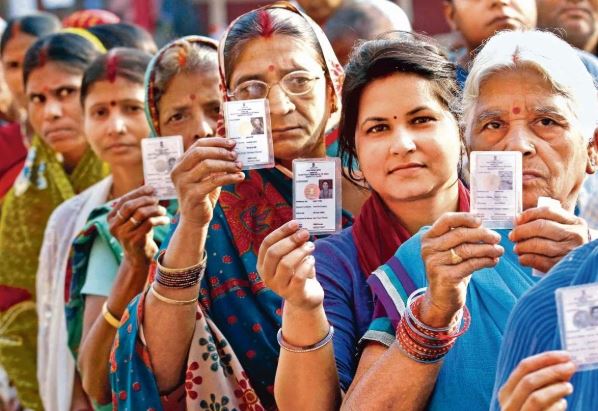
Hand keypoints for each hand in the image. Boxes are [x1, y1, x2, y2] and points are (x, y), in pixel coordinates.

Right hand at [108, 185, 169, 264]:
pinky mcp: (134, 241)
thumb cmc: (138, 235)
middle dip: (146, 199)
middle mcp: (114, 226)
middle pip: (130, 206)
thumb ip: (139, 207)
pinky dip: (159, 219)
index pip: (123, 200)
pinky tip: (165, 220)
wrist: (138, 259)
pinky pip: (149, 223)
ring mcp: (123, 234)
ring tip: (163, 210)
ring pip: (140, 213)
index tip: (151, 188)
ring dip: (154, 209)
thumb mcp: (135, 220)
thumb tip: (152, 190)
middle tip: (157, 199)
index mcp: (111, 218)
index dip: (138, 192)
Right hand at [171, 137, 243, 227]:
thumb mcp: (207, 175)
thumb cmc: (203, 194)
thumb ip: (213, 161)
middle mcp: (178, 171)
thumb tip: (230, 144)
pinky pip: (213, 181)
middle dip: (220, 151)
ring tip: (239, 166)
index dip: (216, 141)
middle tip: (235, 155)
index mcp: (180, 163)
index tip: (232, 143)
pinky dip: (229, 177)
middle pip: (199, 152)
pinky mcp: (192, 195)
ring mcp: (183, 183)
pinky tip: (240, 177)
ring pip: (206, 165)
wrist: (195, 219)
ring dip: (226, 164)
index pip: (198, 145)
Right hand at [257, 220, 322, 310]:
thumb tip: (299, 228)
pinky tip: (312, 260)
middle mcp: (267, 277)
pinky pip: (299, 277)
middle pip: (274, 253)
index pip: (267, 244)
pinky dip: (307, 264)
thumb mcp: (292, 257)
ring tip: (311, 246)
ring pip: (286, 264)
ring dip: (300, 251)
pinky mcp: (293, 295)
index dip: (281, 232)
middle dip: (290, 240)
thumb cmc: (298, 272)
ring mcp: (279, 288)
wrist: (306, 298)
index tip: (295, 223)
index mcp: (263, 265)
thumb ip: (292, 244)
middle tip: (305, 233)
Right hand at [419, 212, 503, 326]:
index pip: (446, 220)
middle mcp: (428, 249)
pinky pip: (471, 264)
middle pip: (460, 234)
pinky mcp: (445, 276)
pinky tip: (494, 261)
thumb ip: (462, 235)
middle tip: (497, 238)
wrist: (441, 298)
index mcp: (428, 238)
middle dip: (482, 234)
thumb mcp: (451, 250)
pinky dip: (486, 261)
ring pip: (467, 250)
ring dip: (487, 249)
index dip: (465, 217)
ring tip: (499, 250)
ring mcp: (435, 263)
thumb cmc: (450, 269)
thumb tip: (482, 221)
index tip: (481, 221)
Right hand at [498, 351, 575, 410]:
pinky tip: (562, 404)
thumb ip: (545, 383)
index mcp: (506, 393)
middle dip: (552, 371)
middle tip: (571, 366)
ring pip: (536, 398)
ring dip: (556, 388)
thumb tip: (565, 364)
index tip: (564, 355)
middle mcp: (508, 405)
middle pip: (529, 380)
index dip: (545, 358)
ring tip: (569, 387)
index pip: (523, 367)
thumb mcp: (532, 398)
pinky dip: (557, 406)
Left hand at [509, 207, 588, 272]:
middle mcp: (574, 235)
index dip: (528, 214)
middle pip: (541, 227)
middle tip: (512, 236)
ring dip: (522, 246)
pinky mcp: (561, 265)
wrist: (583, 263)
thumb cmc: (565, 242)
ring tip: (517, 248)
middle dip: (521, 231)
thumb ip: (546, 221)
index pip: (547, 211)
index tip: (516, 220)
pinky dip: (525, 259)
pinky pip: (538, 260)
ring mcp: (569, 251)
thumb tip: (517, 220)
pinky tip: (522, 258)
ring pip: (538, 244)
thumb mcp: (564, 228)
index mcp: (574, 222)